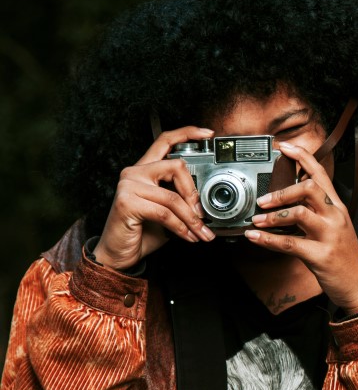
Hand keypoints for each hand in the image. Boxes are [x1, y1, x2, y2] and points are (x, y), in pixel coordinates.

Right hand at [93, 126, 215, 269]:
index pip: (165, 141)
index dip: (188, 133)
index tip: (208, 134)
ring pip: (174, 197)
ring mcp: (129, 186)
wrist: (118, 255)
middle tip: (202, 215)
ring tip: (200, 232)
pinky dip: (181, 228)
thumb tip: (205, 202)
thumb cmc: (142, 231)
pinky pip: (165, 213)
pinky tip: (187, 237)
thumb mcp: (167, 211)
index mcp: (145, 169)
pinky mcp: (127, 202)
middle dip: (194, 193)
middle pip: (176, 166)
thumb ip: (182, 198)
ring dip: (191, 219)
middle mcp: (135, 172)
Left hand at [245, 142, 357, 314]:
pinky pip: (290, 243)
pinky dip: (268, 240)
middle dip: (283, 190)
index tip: (284, 147)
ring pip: (298, 213)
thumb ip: (316, 212)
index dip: (303, 157)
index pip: (321, 174)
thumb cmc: (343, 256)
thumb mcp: (334, 227)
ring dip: (273, 215)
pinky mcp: (321, 255)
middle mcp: (335, 216)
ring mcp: (329, 235)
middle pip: (310, 188)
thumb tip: (288, 201)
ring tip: (256, 219)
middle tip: (262, 199)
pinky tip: (254, 237)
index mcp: (337, 207)